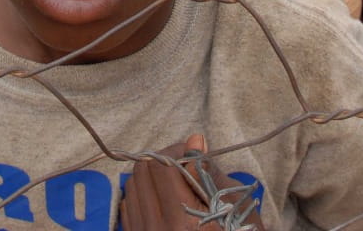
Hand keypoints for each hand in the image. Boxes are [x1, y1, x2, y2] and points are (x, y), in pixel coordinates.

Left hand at [120, 134, 263, 230]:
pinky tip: (162, 199)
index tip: (191, 152)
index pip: (162, 167)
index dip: (176, 151)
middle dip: (162, 160)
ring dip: (151, 176)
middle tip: (183, 164)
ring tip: (174, 182)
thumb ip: (210, 174)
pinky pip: (127, 205)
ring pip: (131, 186)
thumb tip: (194, 141)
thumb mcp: (235, 207)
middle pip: (142, 172)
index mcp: (183, 222)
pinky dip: (143, 193)